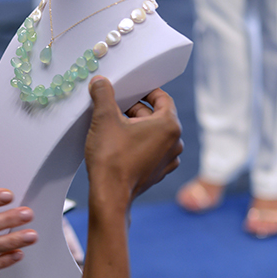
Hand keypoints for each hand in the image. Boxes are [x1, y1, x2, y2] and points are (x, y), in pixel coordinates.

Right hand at [85, 76, 182, 214]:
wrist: (110, 195)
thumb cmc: (111, 158)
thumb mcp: (104, 118)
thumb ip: (103, 94)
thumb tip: (100, 81)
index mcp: (169, 125)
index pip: (162, 98)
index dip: (144, 91)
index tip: (128, 90)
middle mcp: (175, 142)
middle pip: (155, 116)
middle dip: (134, 110)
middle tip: (113, 109)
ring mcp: (168, 160)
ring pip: (153, 134)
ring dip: (135, 128)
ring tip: (113, 129)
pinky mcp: (158, 172)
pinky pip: (151, 151)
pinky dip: (137, 145)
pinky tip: (119, 146)